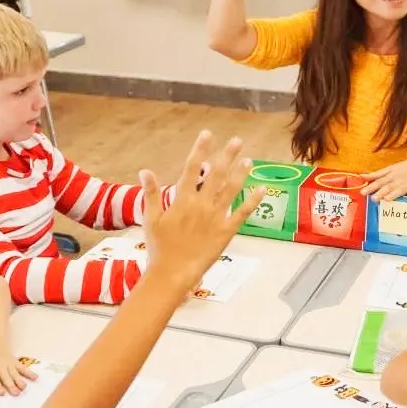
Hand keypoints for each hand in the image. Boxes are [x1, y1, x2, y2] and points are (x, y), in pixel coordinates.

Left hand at [0, 340, 37, 396]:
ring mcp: (9, 364)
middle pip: (6, 378)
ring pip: (15, 374)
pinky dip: (29, 373)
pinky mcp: (15, 362)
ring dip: (20, 381)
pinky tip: (35, 377)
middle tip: (16, 393)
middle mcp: (0, 367)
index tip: (2, 393)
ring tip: (24, 387)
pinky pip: (22, 368)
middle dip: (11, 386)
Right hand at [139, 131, 263, 293]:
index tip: (207, 134)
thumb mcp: (150, 218)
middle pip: (216, 174)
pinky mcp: (226, 231)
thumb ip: (150, 193)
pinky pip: (242, 213)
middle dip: (226, 155)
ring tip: (248, 159)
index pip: (192, 168)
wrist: (172, 273)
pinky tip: (262, 189)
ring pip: (231, 189)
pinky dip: (253, 200)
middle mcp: (201, 204)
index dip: (200, 149)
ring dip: (240, 173)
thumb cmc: (158, 247)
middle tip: (236, 140)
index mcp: (182, 199)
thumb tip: (145, 170)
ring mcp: (215, 217)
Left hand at [360, 155, 406, 200]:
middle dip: (380, 192)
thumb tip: (361, 176)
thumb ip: (376, 174)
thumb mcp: (390, 169)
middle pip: (388, 186)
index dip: (371, 187)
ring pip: (401, 189)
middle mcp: (399, 179)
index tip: (362, 192)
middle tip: (373, 199)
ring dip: (394, 194)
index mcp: (391, 175)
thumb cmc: (406, 169)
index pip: (379, 181)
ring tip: (387, 199)